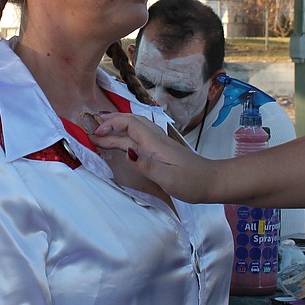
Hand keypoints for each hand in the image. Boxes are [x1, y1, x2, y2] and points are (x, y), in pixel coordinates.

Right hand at [90, 113, 215, 201]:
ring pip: (135, 129)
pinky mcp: (161, 151)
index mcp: (155, 143)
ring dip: (117, 128)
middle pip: (130, 122)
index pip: (130, 123)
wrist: (213, 182)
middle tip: (91, 127)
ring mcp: (159, 144)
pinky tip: (121, 142)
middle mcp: (156, 139)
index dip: (111, 125)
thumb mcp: (168, 178)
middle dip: (110, 122)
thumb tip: (126, 152)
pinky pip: (139, 138)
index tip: (96, 134)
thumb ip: (146, 165)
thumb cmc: (192, 182)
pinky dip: (126, 137)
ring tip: (100, 132)